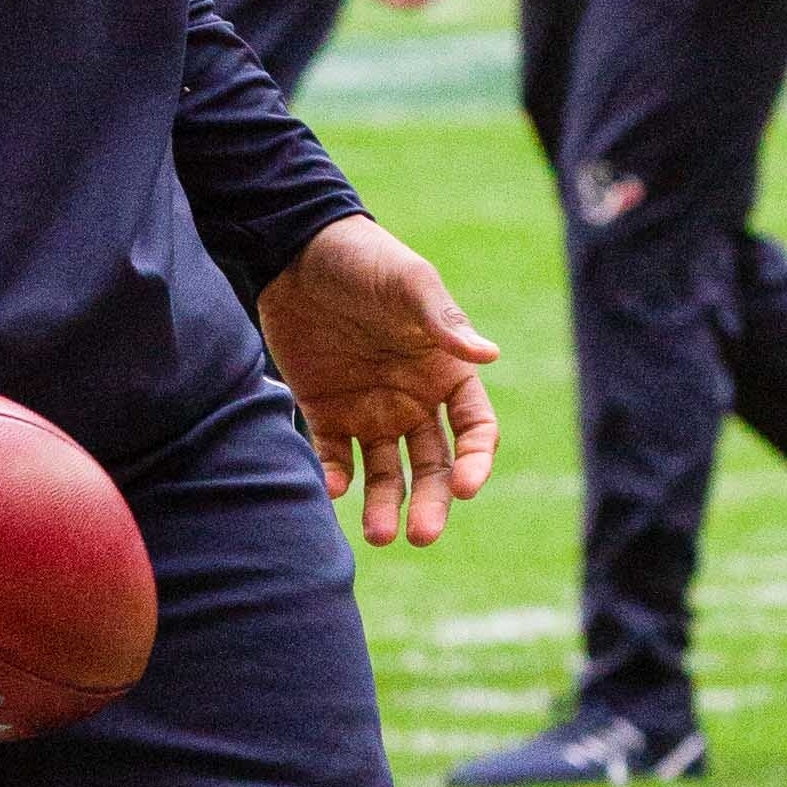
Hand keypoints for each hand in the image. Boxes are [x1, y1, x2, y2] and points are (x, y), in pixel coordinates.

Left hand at [258, 216, 497, 547]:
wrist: (296, 251)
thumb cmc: (366, 261)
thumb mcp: (409, 284)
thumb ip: (444, 321)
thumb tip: (490, 355)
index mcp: (446, 372)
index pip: (474, 430)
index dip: (476, 461)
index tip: (467, 486)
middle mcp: (413, 400)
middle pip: (433, 465)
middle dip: (432, 502)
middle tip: (421, 536)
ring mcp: (369, 409)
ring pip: (386, 472)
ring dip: (385, 504)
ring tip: (378, 535)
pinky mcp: (325, 411)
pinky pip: (334, 456)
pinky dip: (334, 477)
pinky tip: (331, 489)